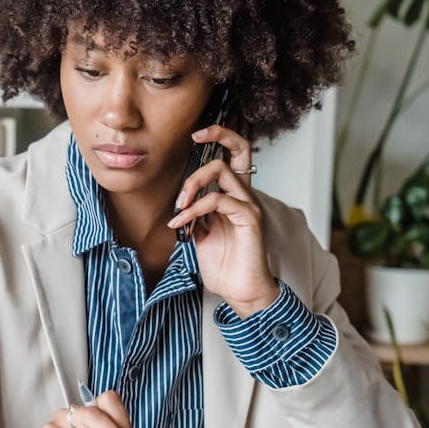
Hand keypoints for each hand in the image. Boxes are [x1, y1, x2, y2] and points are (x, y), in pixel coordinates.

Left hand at [168, 125, 278, 316]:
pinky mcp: (250, 218)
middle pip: (234, 152)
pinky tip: (182, 223)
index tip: (196, 135)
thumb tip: (179, 204)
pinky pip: (219, 200)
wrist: (240, 292)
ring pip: (222, 171)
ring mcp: (249, 205)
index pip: (236, 153)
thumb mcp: (200, 236)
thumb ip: (193, 215)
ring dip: (192, 185)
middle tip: (183, 187)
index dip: (220, 135)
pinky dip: (195, 209)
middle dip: (206, 155)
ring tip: (179, 208)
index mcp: (234, 196)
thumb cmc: (223, 266)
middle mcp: (245, 196)